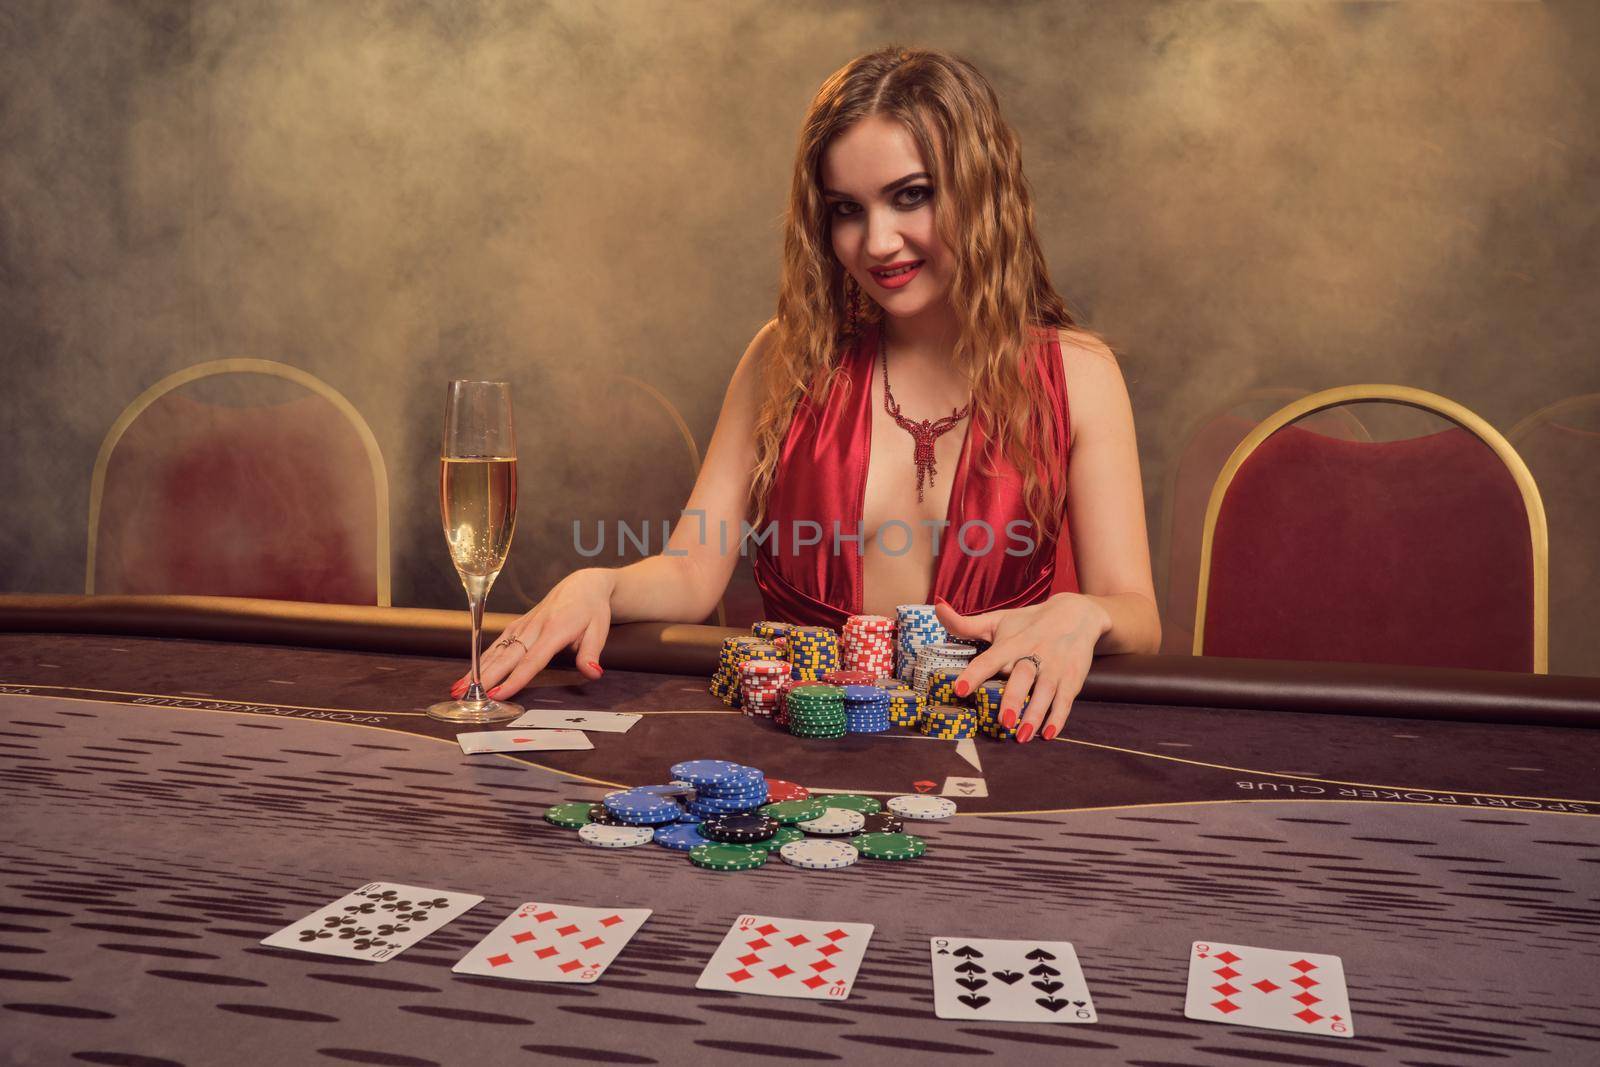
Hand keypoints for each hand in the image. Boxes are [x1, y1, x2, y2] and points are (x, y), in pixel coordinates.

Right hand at [450, 569, 614, 698]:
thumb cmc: (591, 610)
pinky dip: (481, 660)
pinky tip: (468, 675)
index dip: (515, 678)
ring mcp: (523, 625)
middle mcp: (534, 627)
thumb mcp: (599, 630)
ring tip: (458, 689)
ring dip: (477, 670)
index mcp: (555, 630)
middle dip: (486, 678)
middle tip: (467, 696)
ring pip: (496, 651)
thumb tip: (593, 674)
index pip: (533, 660)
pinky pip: (497, 645)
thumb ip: (591, 653)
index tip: (499, 694)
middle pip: (507, 657)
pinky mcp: (517, 626)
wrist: (582, 585)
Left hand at [934, 593, 1109, 742]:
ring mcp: (1055, 667)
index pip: (991, 658)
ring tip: (1021, 735)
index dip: (974, 674)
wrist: (1077, 614)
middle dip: (1014, 699)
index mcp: (1013, 642)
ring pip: (1046, 692)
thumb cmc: (1029, 622)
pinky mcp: (1072, 678)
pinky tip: (1048, 735)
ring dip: (1035, 715)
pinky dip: (1058, 718)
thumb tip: (937, 607)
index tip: (959, 690)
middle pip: (1023, 676)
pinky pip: (1066, 700)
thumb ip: (966, 623)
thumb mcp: (998, 620)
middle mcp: (1035, 653)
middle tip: (1003, 722)